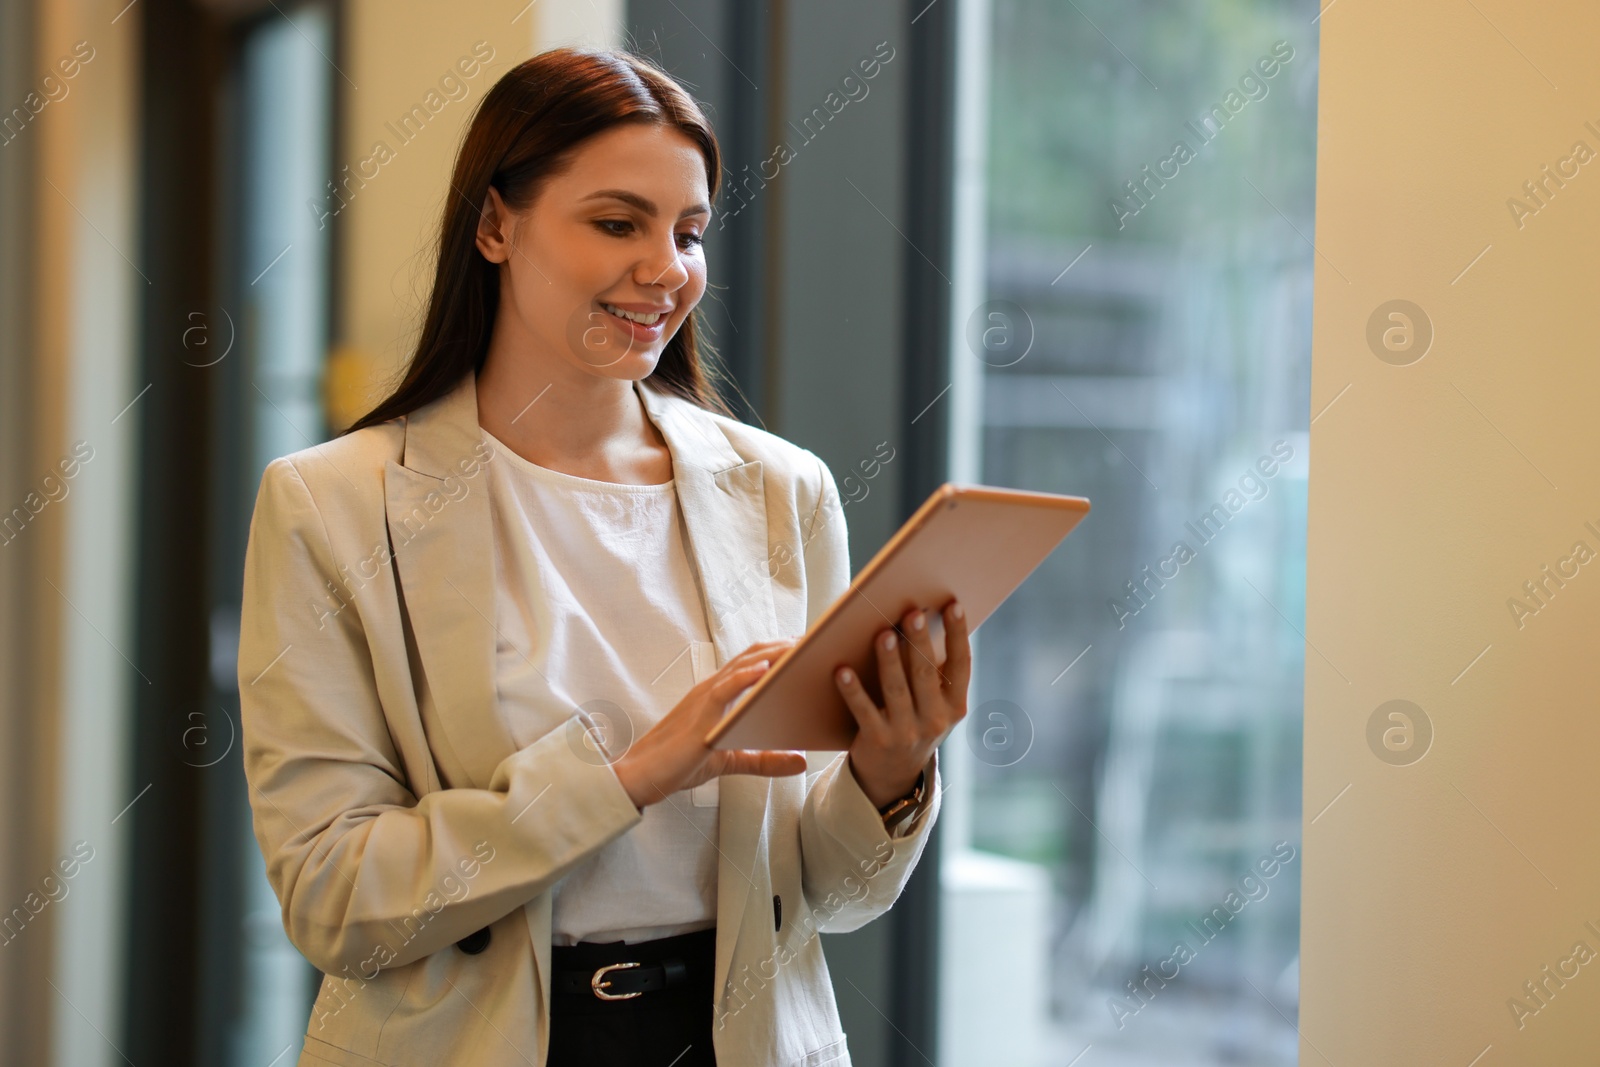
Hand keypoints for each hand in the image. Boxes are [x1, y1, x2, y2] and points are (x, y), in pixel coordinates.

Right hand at [612, 639, 806, 809]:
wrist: (643, 775)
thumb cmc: (681, 763)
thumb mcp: (732, 761)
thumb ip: (766, 760)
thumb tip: (802, 762)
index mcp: (719, 694)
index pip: (753, 663)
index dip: (780, 651)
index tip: (809, 646)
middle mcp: (712, 688)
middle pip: (753, 657)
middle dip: (785, 646)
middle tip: (817, 640)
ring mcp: (704, 698)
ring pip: (742, 667)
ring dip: (773, 655)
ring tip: (800, 646)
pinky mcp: (699, 716)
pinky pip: (723, 689)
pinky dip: (744, 677)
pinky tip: (765, 670)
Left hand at [834, 600, 970, 809]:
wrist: (892, 774)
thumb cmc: (914, 721)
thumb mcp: (934, 704)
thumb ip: (933, 670)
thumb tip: (921, 619)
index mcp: (955, 705)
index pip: (960, 664)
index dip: (958, 634)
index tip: (953, 605)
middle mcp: (936, 720)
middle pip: (926, 673)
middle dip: (919, 642)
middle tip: (912, 613)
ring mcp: (907, 732)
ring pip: (897, 690)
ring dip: (889, 661)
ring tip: (883, 634)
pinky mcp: (878, 740)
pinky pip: (864, 710)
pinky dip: (853, 690)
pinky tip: (842, 670)